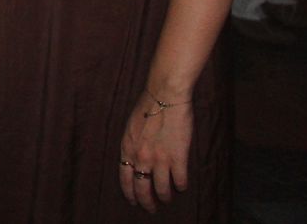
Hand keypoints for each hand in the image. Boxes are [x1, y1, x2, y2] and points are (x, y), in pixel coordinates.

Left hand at [119, 94, 192, 211]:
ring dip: (165, 196)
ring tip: (167, 199)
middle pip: (142, 188)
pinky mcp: (178, 157)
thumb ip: (132, 145)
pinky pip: (179, 180)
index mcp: (127, 148)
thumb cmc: (147, 107)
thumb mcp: (131, 128)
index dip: (129, 192)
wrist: (165, 97)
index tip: (133, 201)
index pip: (125, 178)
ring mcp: (159, 158)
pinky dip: (181, 186)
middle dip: (146, 202)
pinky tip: (182, 187)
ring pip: (161, 188)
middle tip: (151, 209)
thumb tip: (135, 160)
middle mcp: (141, 157)